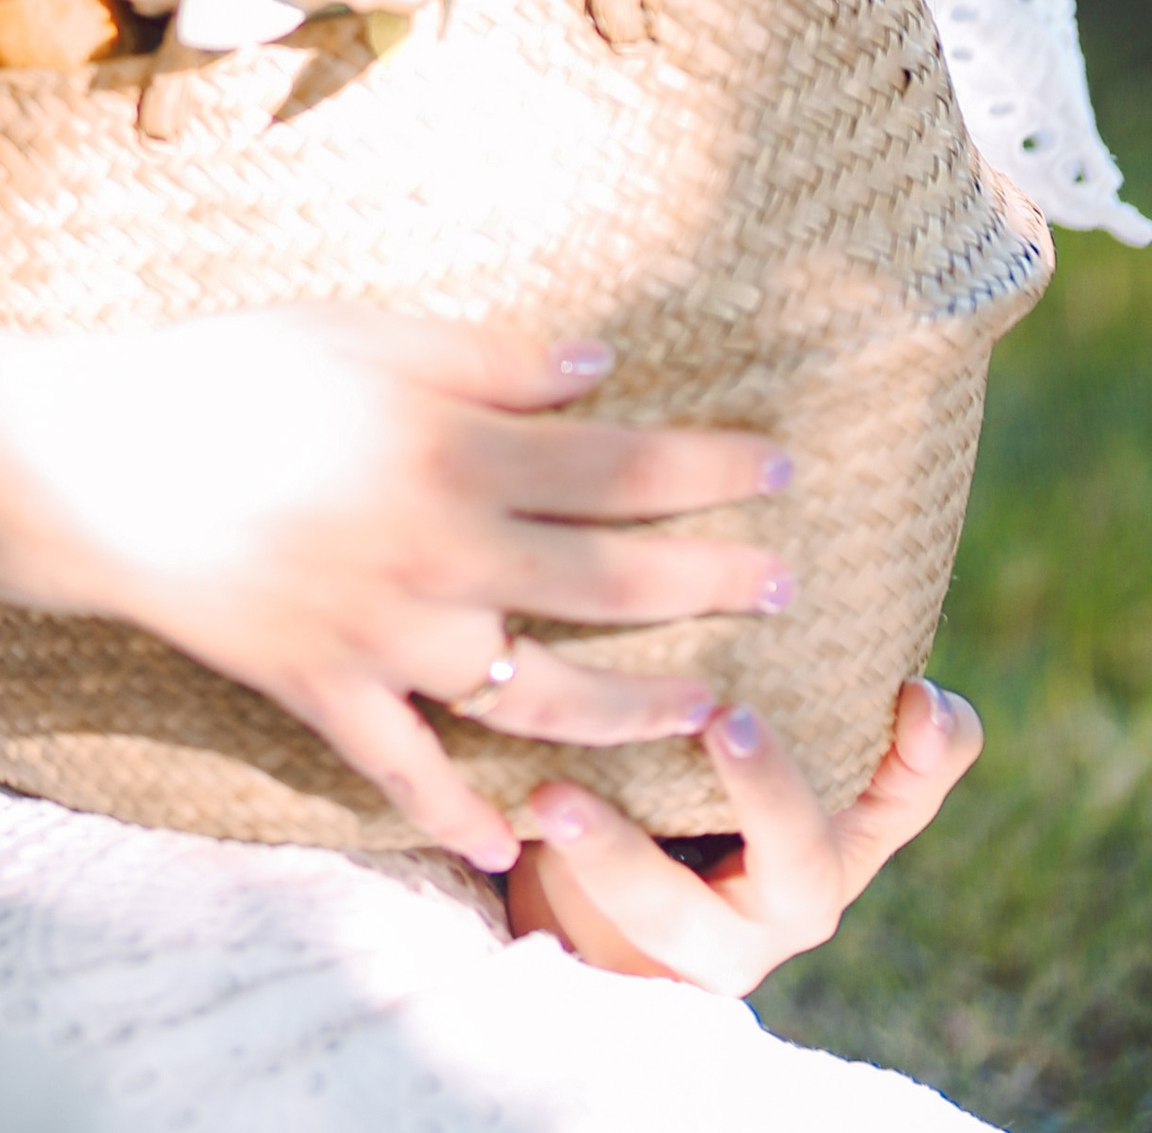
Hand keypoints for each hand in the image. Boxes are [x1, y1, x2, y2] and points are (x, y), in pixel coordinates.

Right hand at [0, 302, 794, 872]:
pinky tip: (508, 843)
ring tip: (701, 706)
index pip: (616, 464)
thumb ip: (485, 358)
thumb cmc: (228, 373)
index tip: (777, 464)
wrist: (96, 464)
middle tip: (780, 584)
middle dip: (707, 582)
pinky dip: (459, 812)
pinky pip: (408, 770)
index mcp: (453, 451)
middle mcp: (442, 555)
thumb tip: (595, 370)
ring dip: (633, 708)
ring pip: (540, 696)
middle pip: (606, 580)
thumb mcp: (361, 334)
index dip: (705, 464)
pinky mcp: (327, 693)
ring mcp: (388, 637)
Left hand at [505, 680, 982, 985]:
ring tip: (562, 799)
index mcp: (845, 812)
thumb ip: (768, 639)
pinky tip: (534, 803)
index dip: (932, 747)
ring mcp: (725, 938)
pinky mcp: (651, 957)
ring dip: (622, 851)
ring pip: (681, 911)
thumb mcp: (743, 702)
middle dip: (769, 791)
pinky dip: (575, 861)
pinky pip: (615, 924)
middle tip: (729, 719)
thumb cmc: (696, 760)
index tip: (913, 694)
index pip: (915, 781)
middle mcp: (800, 882)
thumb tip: (764, 510)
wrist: (609, 889)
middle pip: (809, 857)